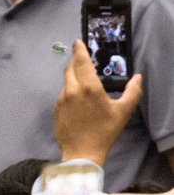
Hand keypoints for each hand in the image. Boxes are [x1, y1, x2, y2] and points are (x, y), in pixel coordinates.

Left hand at [54, 40, 140, 165]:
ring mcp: (61, 100)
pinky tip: (79, 101)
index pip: (81, 61)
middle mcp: (72, 90)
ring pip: (66, 82)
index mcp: (89, 88)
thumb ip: (132, 91)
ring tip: (86, 84)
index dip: (79, 49)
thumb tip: (137, 78)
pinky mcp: (56, 109)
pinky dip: (71, 91)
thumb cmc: (105, 132)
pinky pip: (63, 95)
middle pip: (70, 68)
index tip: (77, 42)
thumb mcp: (123, 111)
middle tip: (85, 61)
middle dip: (76, 62)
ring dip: (74, 78)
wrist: (82, 152)